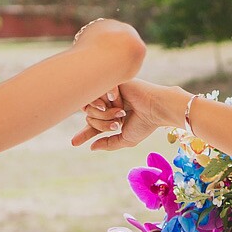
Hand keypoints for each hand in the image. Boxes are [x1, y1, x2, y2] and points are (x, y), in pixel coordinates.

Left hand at [71, 80, 187, 151]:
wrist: (157, 108)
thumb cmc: (146, 124)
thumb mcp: (126, 139)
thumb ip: (109, 143)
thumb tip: (92, 148)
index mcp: (113, 116)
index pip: (94, 125)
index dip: (84, 134)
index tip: (74, 143)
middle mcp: (110, 104)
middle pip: (90, 117)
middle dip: (101, 124)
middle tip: (117, 124)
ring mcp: (110, 93)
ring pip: (91, 106)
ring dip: (104, 114)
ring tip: (121, 113)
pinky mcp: (112, 82)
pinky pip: (98, 92)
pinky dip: (107, 100)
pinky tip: (120, 103)